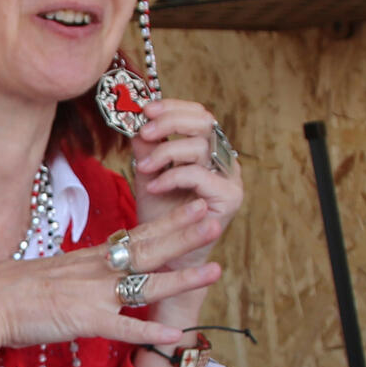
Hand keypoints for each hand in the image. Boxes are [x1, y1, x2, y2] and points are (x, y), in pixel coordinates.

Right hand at [0, 198, 222, 366]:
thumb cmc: (14, 289)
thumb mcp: (55, 273)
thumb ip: (82, 275)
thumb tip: (100, 276)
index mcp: (90, 258)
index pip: (137, 235)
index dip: (168, 221)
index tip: (193, 205)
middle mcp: (97, 270)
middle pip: (148, 248)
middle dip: (183, 232)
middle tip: (213, 215)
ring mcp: (93, 294)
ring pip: (146, 283)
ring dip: (182, 277)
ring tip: (214, 268)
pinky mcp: (85, 321)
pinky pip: (124, 327)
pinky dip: (150, 330)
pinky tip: (176, 333)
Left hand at [129, 99, 243, 326]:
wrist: (167, 258)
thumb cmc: (160, 218)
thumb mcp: (147, 175)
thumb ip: (146, 148)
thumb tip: (135, 118)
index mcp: (208, 151)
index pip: (198, 114)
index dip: (173, 107)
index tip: (145, 109)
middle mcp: (223, 161)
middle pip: (205, 122)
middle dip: (171, 121)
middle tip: (145, 129)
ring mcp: (230, 179)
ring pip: (201, 146)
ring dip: (166, 151)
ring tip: (143, 167)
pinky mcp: (230, 198)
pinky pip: (200, 175)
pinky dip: (172, 176)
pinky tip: (155, 186)